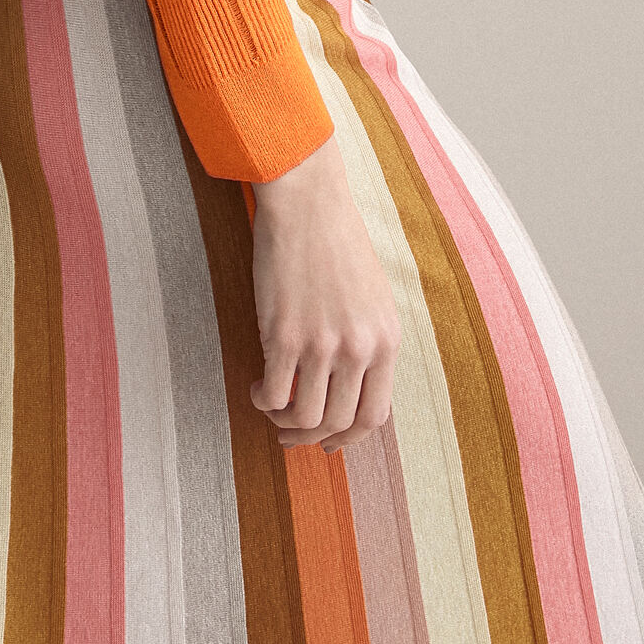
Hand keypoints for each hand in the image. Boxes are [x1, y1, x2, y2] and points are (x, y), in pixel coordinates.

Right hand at [247, 127, 400, 451]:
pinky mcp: (285, 334)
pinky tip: (256, 386)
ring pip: (304, 416)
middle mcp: (360, 349)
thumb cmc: (336, 241)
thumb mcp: (372, 297)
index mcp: (387, 340)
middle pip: (337, 423)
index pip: (374, 416)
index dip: (348, 438)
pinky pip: (274, 393)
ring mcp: (323, 344)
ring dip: (283, 422)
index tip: (328, 441)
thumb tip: (350, 386)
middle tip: (289, 434)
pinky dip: (263, 400)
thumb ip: (368, 342)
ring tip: (270, 405)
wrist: (308, 202)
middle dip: (311, 437)